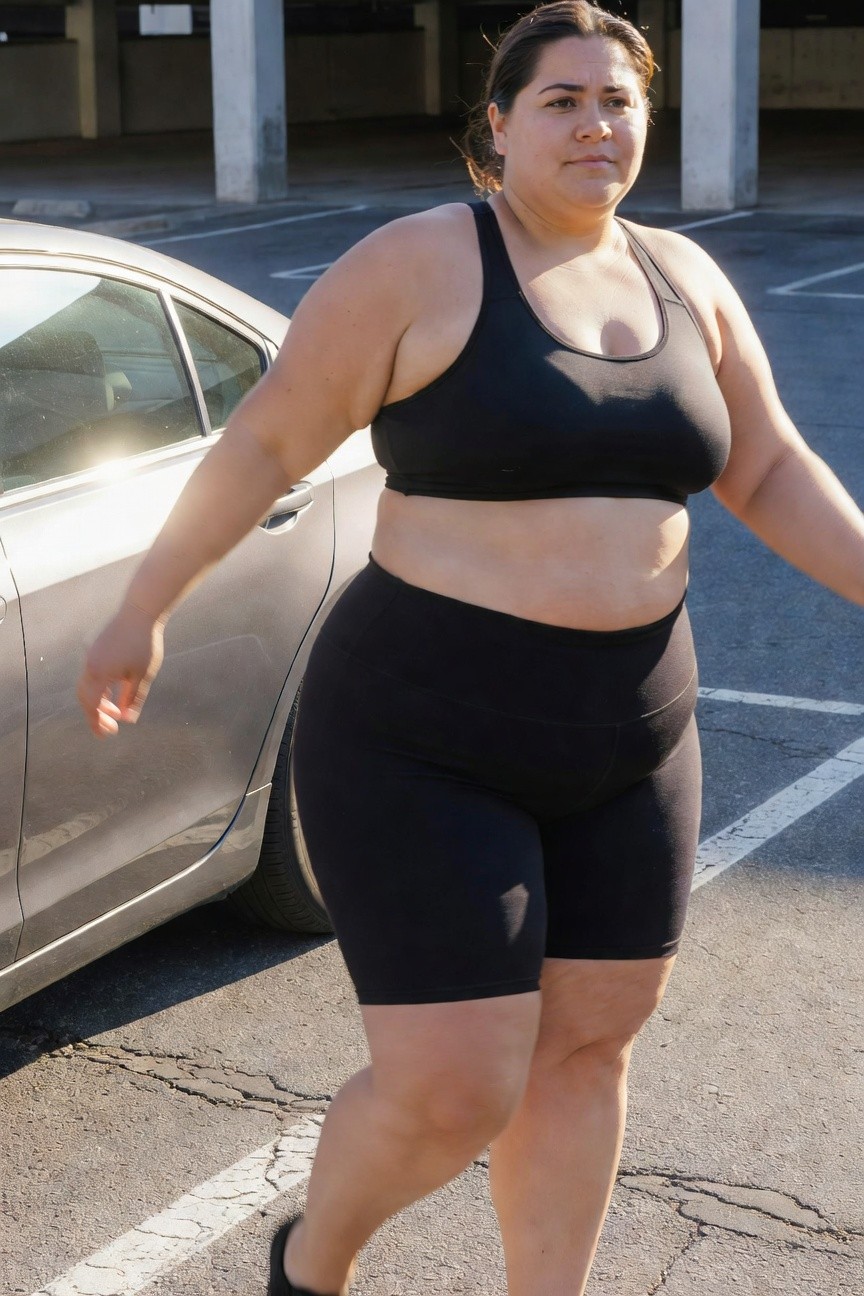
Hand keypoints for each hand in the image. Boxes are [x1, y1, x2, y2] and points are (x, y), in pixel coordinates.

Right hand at [77, 604, 164, 738]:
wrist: (140, 612)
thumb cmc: (144, 644)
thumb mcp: (143, 675)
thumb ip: (133, 698)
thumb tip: (127, 719)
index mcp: (99, 674)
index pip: (92, 706)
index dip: (97, 723)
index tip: (105, 736)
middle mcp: (90, 666)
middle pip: (85, 698)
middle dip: (96, 715)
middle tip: (111, 729)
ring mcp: (90, 657)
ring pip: (88, 687)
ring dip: (99, 702)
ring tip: (116, 713)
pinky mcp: (95, 650)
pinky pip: (92, 676)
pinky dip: (100, 689)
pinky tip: (115, 694)